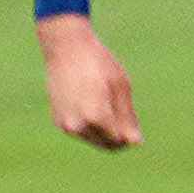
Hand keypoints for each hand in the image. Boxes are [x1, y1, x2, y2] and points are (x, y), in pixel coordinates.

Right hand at [37, 13, 141, 149]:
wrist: (65, 47)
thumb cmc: (98, 63)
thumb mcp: (121, 86)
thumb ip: (128, 117)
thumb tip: (135, 143)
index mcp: (96, 117)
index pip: (119, 141)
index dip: (129, 135)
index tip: (132, 122)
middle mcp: (78, 125)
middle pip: (106, 145)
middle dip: (118, 137)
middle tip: (123, 117)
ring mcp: (66, 125)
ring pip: (93, 140)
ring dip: (103, 131)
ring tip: (105, 103)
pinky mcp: (58, 121)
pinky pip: (80, 131)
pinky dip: (89, 124)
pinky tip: (90, 102)